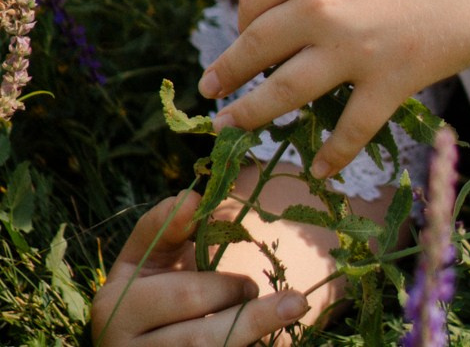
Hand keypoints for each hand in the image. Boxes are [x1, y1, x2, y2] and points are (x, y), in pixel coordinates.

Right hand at [91, 190, 307, 345]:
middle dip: (247, 319)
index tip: (253, 284)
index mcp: (116, 308)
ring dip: (250, 335)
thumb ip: (166, 223)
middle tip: (291, 302)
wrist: (132, 335)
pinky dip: (240, 346)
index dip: (224, 288)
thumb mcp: (147, 250)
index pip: (184, 297)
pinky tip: (264, 336)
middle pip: (199, 340)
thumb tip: (192, 199)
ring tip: (293, 314)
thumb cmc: (146, 284)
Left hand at [198, 0, 469, 176]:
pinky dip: (332, 154)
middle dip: (228, 73)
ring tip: (230, 128)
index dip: (245, 15)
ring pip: (284, 94)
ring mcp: (354, 50)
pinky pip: (350, 129)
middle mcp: (322, 7)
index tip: (246, 30)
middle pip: (255, 48)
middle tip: (211, 91)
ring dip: (251, 115)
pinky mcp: (390, 84)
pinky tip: (319, 169)